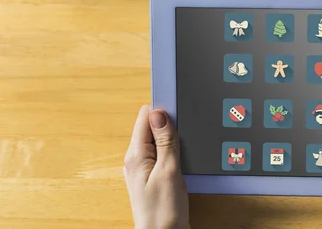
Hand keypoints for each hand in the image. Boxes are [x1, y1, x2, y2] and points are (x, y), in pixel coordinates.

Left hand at [124, 105, 189, 228]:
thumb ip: (166, 140)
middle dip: (170, 126)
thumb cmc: (164, 211)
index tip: (180, 112)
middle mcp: (136, 158)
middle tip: (185, 137)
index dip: (164, 111)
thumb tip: (159, 113)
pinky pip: (163, 153)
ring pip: (159, 140)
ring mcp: (144, 167)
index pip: (146, 116)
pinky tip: (183, 160)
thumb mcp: (169, 170)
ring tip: (184, 151)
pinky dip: (174, 151)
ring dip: (174, 140)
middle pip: (152, 126)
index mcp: (136, 154)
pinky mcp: (153, 175)